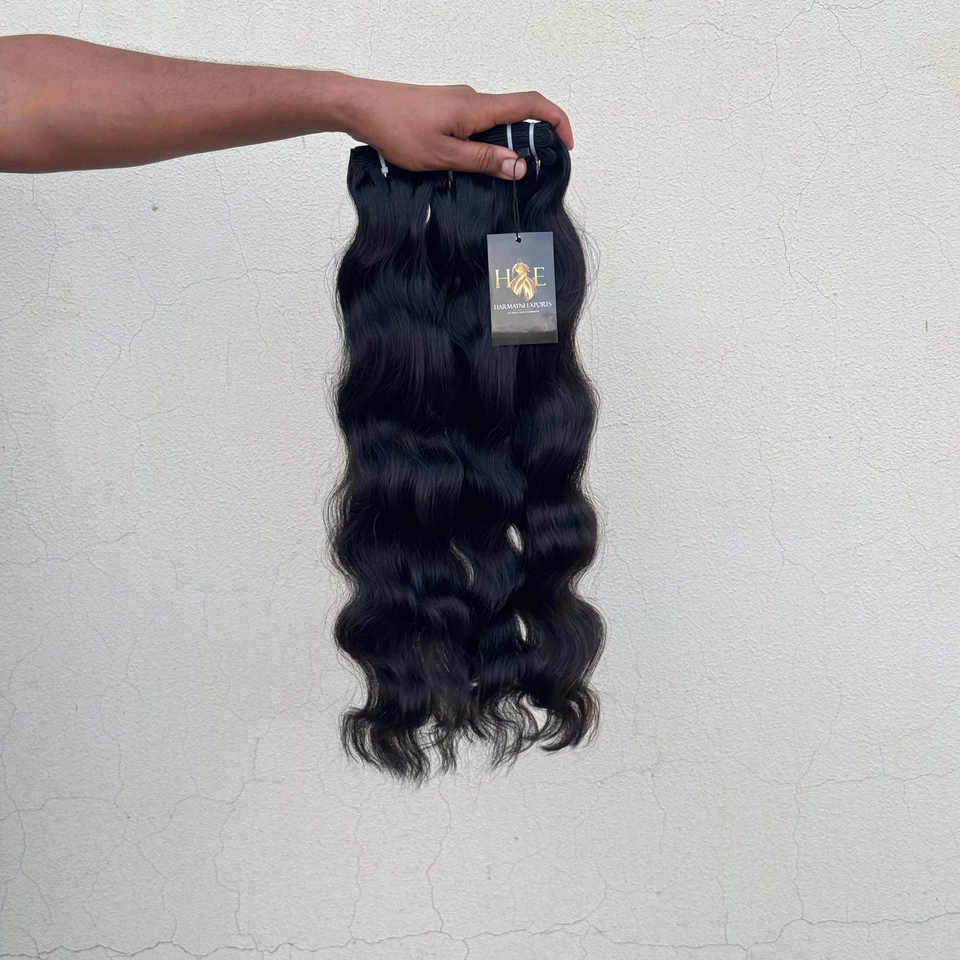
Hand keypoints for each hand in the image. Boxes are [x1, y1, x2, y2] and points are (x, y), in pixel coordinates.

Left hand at [332, 75, 573, 179]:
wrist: (360, 107)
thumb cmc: (396, 129)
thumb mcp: (443, 155)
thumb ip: (484, 161)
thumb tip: (520, 166)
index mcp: (478, 107)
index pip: (531, 104)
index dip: (555, 122)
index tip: (566, 145)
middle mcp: (473, 101)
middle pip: (515, 118)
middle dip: (526, 146)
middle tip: (522, 178)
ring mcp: (459, 105)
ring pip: (493, 126)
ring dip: (499, 151)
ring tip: (486, 178)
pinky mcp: (445, 112)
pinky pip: (475, 128)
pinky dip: (482, 147)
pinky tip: (465, 168)